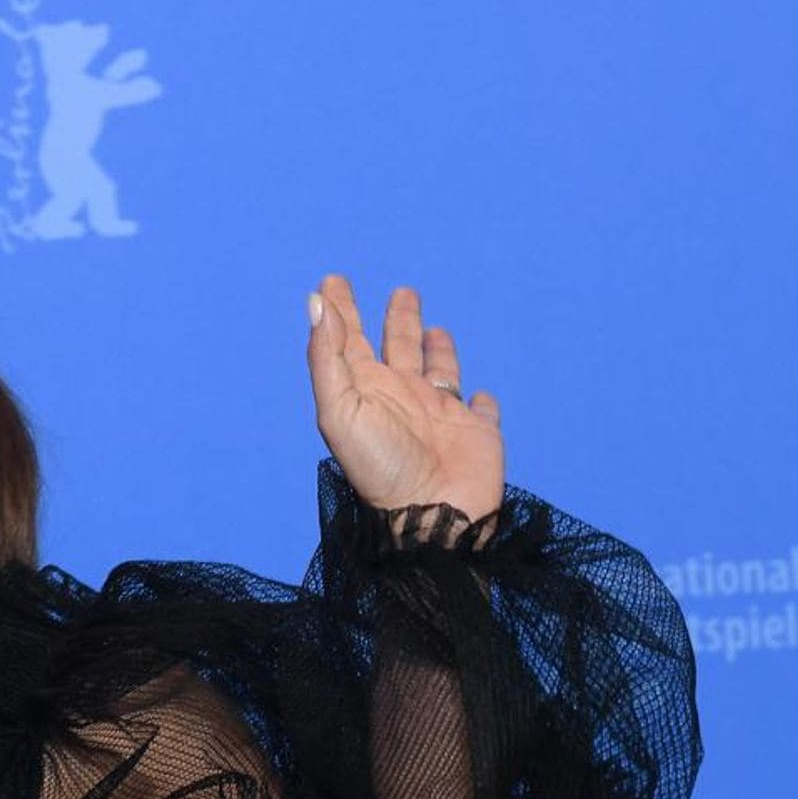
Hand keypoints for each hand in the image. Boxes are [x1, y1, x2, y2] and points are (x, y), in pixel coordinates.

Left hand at [305, 274, 503, 521]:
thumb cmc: (381, 467)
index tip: (331, 282)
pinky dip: (481, 401)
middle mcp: (400, 398)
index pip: (349, 340)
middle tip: (402, 291)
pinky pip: (480, 409)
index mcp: (365, 390)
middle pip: (398, 348)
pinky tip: (479, 395)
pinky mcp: (476, 432)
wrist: (432, 516)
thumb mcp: (340, 409)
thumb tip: (316, 302)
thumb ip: (328, 356)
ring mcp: (439, 415)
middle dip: (397, 320)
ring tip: (434, 328)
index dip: (340, 310)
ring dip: (437, 351)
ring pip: (439, 371)